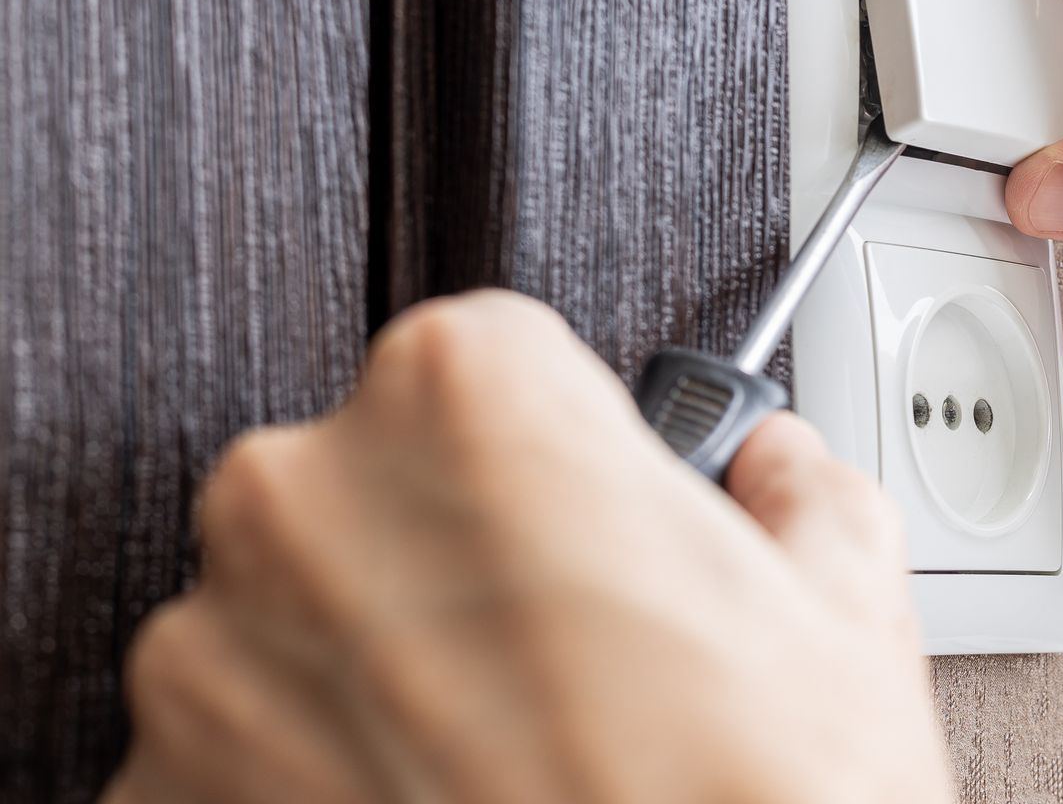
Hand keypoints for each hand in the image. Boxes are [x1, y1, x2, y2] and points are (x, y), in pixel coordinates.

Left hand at [105, 291, 952, 803]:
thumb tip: (779, 480)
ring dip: (385, 666)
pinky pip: (242, 746)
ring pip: (301, 615)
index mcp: (466, 401)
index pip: (491, 358)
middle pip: (383, 479)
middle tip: (577, 650)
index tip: (593, 505)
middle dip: (468, 550)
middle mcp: (303, 505)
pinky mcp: (161, 799)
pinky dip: (317, 775)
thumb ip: (797, 492)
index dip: (564, 444)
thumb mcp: (847, 612)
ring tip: (519, 753)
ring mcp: (212, 663)